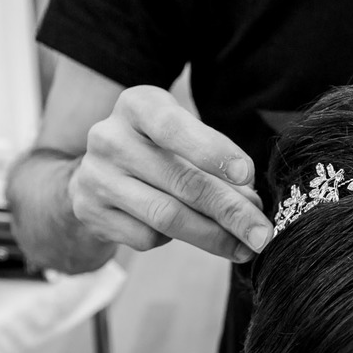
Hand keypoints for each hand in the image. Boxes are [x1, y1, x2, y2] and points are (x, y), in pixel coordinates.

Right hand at [68, 86, 271, 262]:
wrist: (93, 174)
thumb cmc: (157, 150)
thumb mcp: (183, 138)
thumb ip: (215, 163)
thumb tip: (251, 203)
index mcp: (138, 106)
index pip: (175, 127)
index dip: (213, 151)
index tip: (247, 175)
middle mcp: (109, 137)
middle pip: (182, 181)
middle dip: (231, 211)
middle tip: (262, 232)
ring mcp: (95, 176)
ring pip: (167, 216)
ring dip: (214, 237)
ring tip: (245, 247)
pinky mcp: (90, 212)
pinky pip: (148, 237)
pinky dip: (179, 241)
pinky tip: (193, 236)